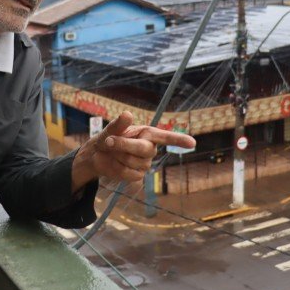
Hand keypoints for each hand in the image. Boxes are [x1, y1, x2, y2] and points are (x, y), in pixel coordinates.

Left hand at [71, 111, 195, 192]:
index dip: (179, 140)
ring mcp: (144, 163)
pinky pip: (128, 173)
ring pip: (133, 162)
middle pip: (143, 149)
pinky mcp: (137, 176)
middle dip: (124, 145)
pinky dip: (116, 168)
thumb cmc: (107, 139)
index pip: (166, 137)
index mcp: (147, 134)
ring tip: (112, 152)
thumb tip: (127, 114)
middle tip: (108, 141)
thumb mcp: (110, 130)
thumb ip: (118, 124)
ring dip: (117, 156)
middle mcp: (149, 149)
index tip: (192, 143)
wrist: (97, 157)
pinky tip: (114, 163)